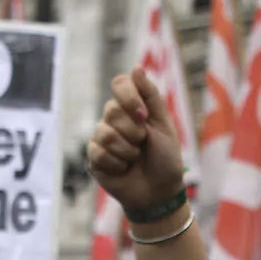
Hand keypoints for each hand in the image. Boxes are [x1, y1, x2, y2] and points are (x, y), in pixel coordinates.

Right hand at [86, 66, 188, 216]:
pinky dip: (117, 163)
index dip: (128, 96)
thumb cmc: (166, 158)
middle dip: (132, 130)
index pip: (119, 84)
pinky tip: (124, 169)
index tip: (143, 114)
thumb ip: (151, 96)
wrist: (160, 192)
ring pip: (104, 133)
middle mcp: (114, 119)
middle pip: (111, 109)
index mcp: (131, 107)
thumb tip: (136, 67)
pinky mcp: (94, 159)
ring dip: (126, 149)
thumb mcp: (164, 125)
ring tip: (134, 158)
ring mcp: (102, 138)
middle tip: (143, 143)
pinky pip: (98, 152)